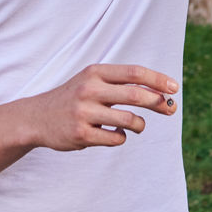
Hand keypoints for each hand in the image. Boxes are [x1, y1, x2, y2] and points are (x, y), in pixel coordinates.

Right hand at [25, 64, 178, 151]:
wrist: (37, 117)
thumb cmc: (74, 98)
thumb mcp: (92, 81)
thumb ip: (121, 84)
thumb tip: (161, 94)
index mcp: (94, 72)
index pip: (133, 73)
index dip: (157, 80)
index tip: (174, 88)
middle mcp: (89, 89)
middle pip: (135, 94)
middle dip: (158, 102)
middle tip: (170, 109)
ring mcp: (84, 112)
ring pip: (129, 119)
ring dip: (140, 124)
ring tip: (136, 125)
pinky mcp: (81, 134)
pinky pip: (116, 138)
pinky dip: (121, 136)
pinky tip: (112, 133)